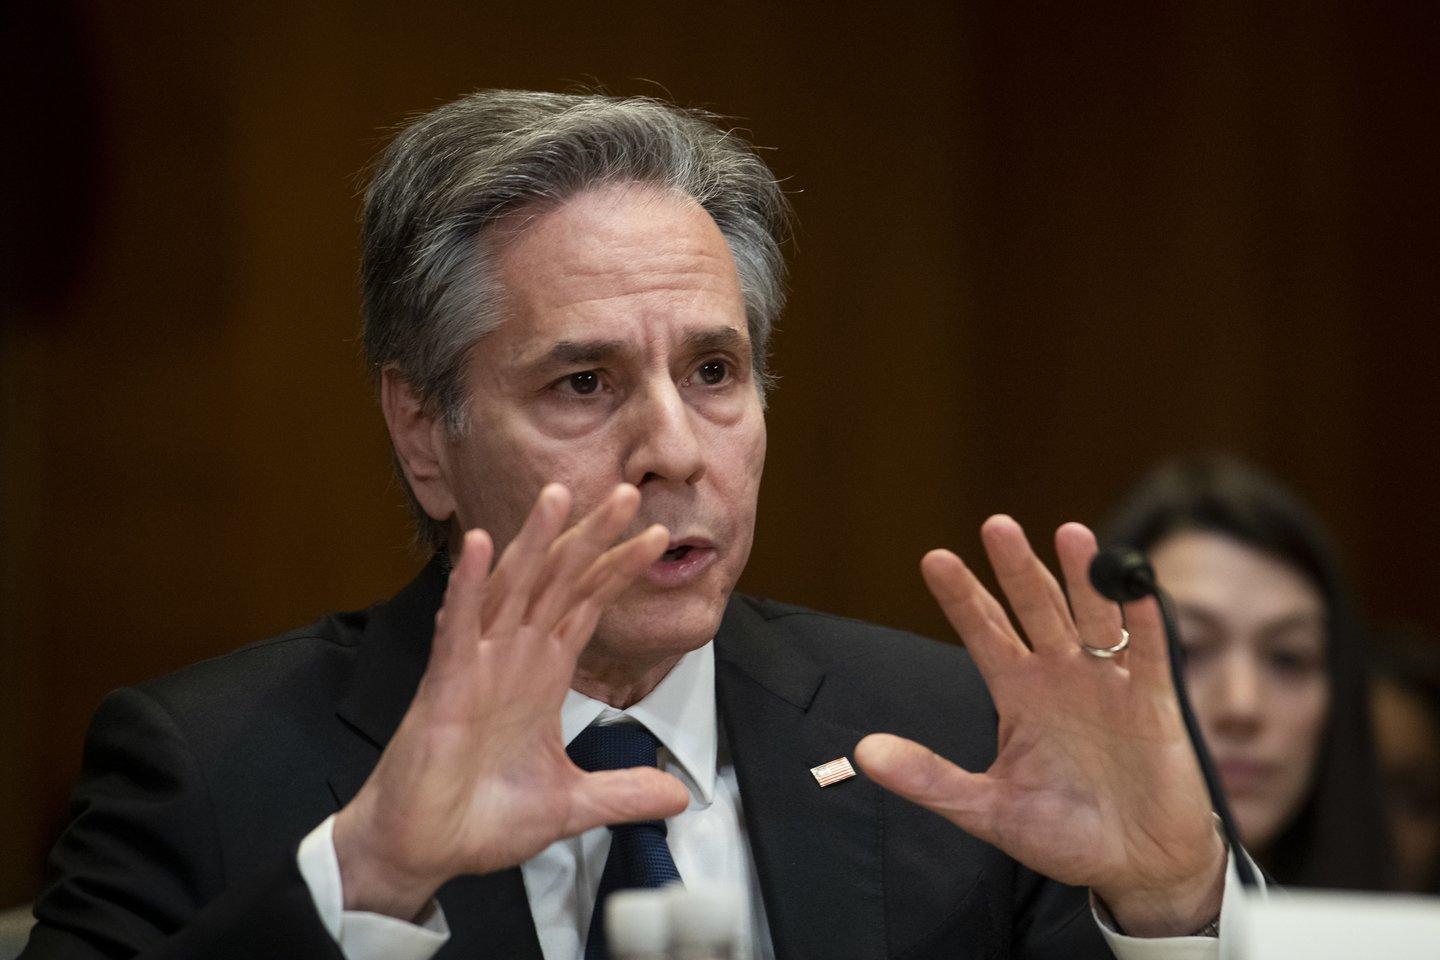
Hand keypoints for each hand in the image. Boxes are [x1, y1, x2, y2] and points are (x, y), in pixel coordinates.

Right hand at [333, 483, 690, 919]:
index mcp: (542, 674)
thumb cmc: (480, 816)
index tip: (655, 536)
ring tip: (557, 494)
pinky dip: (468, 585)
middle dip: (589, 536)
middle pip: (557, 581)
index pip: (586, 605)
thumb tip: (679, 794)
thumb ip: (622, 793)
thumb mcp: (569, 804)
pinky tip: (481, 546)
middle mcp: (513, 657)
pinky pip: (457, 626)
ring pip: (511, 589)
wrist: (424, 849)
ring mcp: (478, 665)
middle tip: (625, 492)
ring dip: (534, 540)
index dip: (617, 569)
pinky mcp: (446, 684)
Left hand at [854, 516, 1225, 936]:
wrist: (1137, 867)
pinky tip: (1134, 586)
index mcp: (1017, 695)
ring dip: (1082, 577)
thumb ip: (929, 778)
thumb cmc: (1064, 834)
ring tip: (1069, 533)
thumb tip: (863, 752)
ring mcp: (1107, 685)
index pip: (984, 633)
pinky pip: (1148, 654)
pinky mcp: (1152, 704)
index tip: (933, 559)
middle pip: (1035, 610)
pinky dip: (1143, 621)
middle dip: (1017, 569)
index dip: (962, 598)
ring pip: (1091, 617)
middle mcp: (1060, 677)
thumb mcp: (986, 809)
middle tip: (996, 525)